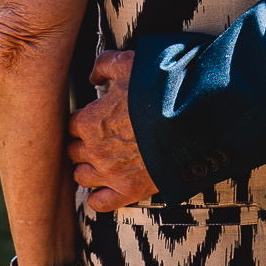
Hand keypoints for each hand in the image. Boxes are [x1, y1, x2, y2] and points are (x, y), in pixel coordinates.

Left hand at [68, 51, 157, 211]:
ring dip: (88, 169)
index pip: (71, 125)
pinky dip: (98, 197)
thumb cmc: (161, 91)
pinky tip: (105, 187)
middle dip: (83, 144)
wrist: (193, 118)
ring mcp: (110, 173)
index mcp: (90, 121)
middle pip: (73, 151)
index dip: (83, 120)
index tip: (93, 119)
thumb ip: (104, 65)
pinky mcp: (128, 190)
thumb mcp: (129, 63)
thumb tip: (93, 76)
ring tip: (102, 162)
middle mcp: (94, 150)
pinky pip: (98, 202)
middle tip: (99, 139)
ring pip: (81, 176)